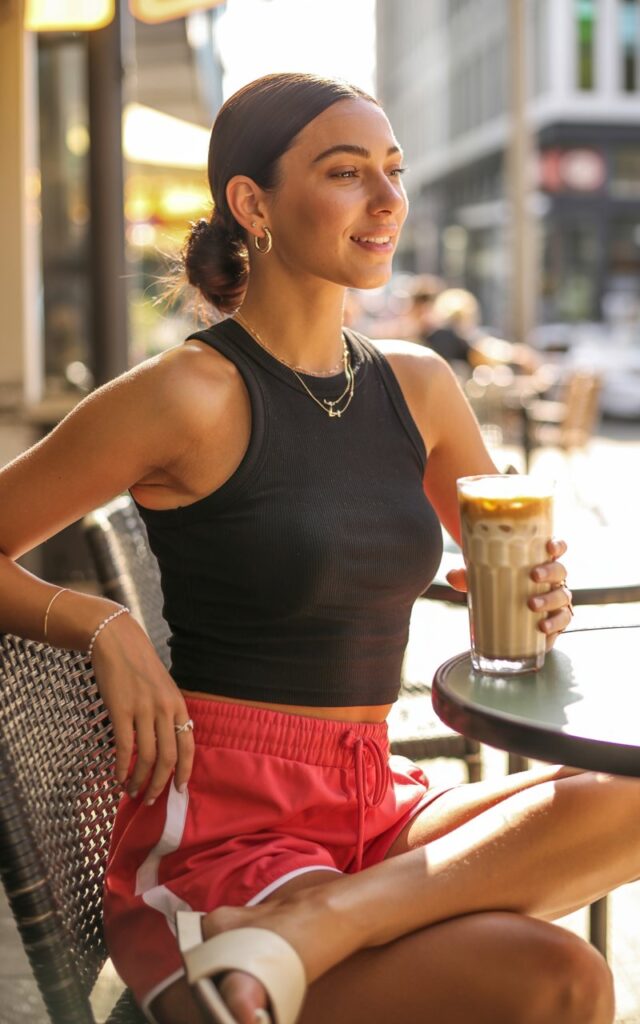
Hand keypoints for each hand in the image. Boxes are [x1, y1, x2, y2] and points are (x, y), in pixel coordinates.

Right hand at [91, 612, 193, 804]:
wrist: (117, 641)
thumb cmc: (140, 665)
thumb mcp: (163, 687)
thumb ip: (167, 713)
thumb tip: (167, 745)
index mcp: (178, 704)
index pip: (188, 746)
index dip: (184, 772)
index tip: (179, 789)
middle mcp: (164, 709)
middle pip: (168, 757)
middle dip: (160, 784)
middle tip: (152, 800)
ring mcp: (143, 710)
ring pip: (146, 757)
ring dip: (139, 780)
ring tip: (132, 792)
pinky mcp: (121, 710)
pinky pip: (124, 747)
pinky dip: (122, 767)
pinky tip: (118, 778)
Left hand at [446, 537, 572, 650]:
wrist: (507, 612)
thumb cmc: (499, 587)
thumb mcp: (483, 579)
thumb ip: (468, 576)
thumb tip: (451, 576)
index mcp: (541, 562)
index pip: (557, 548)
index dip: (557, 545)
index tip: (549, 547)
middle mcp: (554, 579)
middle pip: (561, 571)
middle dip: (550, 572)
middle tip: (533, 576)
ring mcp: (558, 599)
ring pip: (563, 596)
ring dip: (550, 599)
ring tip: (532, 605)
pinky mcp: (558, 620)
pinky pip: (563, 622)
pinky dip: (555, 625)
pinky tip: (543, 628)